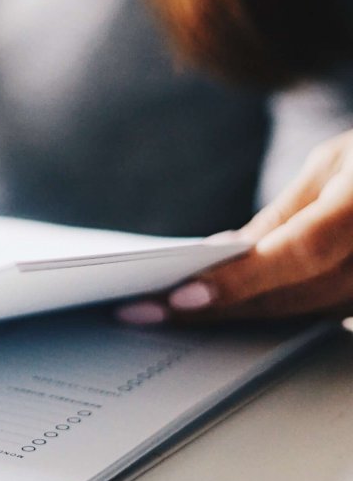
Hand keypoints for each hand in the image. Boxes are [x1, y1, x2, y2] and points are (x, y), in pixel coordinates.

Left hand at [117, 131, 352, 325]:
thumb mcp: (334, 164)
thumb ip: (286, 212)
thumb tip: (229, 251)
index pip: (297, 253)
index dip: (239, 279)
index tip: (181, 296)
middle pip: (292, 296)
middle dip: (216, 307)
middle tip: (146, 312)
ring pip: (303, 313)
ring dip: (237, 317)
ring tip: (168, 314)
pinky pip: (323, 314)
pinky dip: (273, 311)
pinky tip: (224, 308)